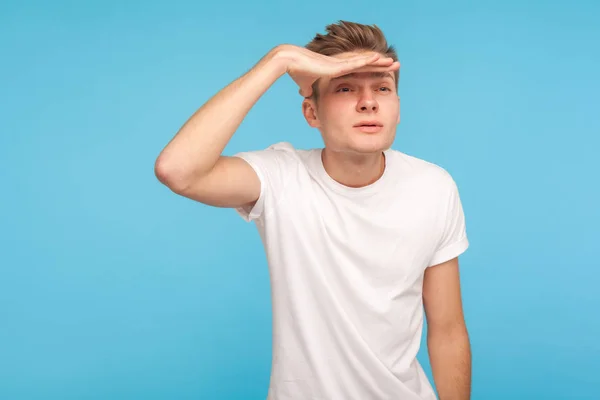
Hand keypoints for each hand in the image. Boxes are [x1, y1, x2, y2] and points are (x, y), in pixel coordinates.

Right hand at [273, 44, 399, 96]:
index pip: (359, 71)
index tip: (382, 72)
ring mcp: (341, 63)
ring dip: (380, 62)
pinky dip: (369, 61)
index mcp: (337, 69)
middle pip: (367, 65)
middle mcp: (342, 64)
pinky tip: (380, 59)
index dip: (371, 71)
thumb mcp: (306, 85)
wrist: (291, 62)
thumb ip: (309, 90)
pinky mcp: (338, 65)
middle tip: (395, 65)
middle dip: (381, 66)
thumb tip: (307, 95)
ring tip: (394, 62)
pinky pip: (357, 63)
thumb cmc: (297, 72)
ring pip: (365, 62)